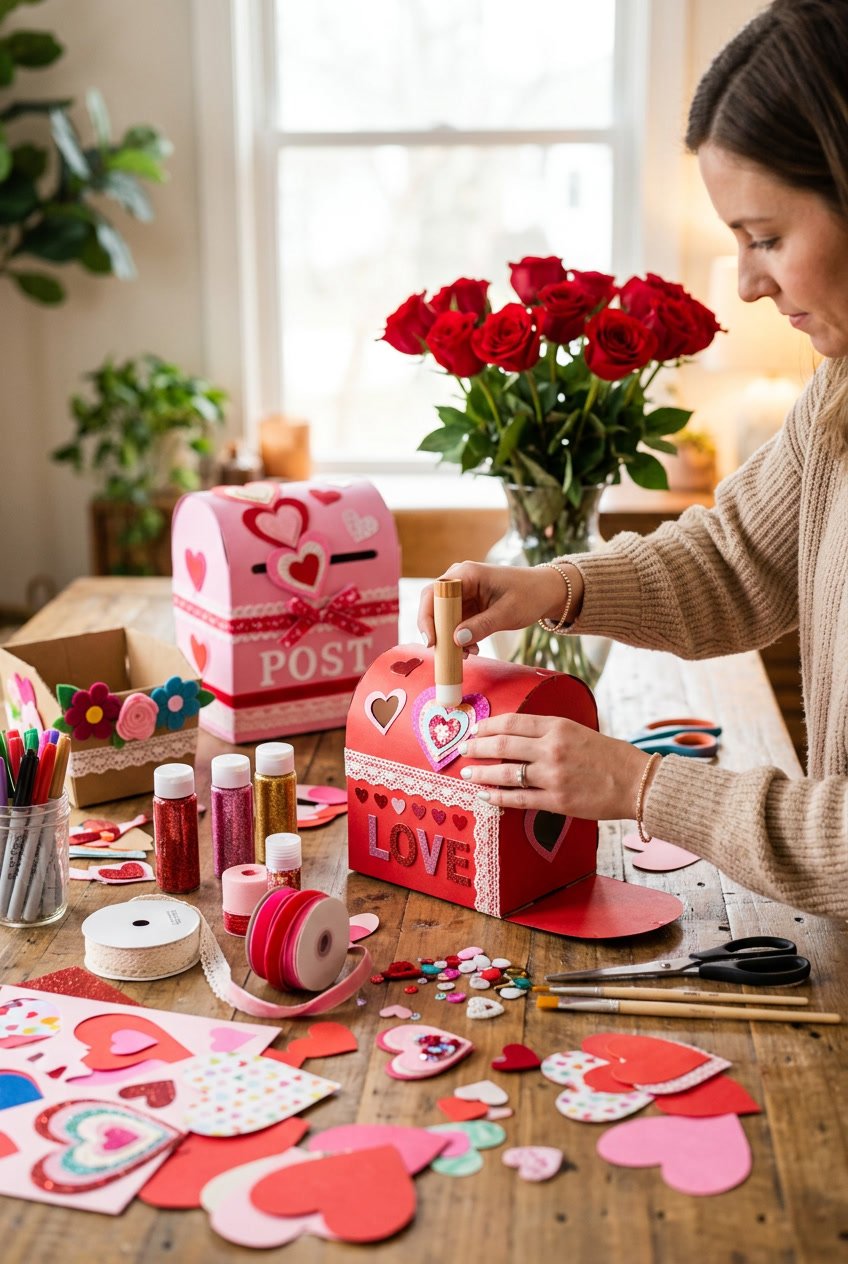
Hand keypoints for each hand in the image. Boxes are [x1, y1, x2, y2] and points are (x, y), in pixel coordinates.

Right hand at [417, 561, 581, 649]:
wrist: (547, 592)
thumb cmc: (530, 595)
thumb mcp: (507, 613)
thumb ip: (482, 626)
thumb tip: (456, 640)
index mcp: (467, 573)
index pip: (434, 593)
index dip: (427, 617)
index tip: (433, 641)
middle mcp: (460, 581)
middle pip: (434, 606)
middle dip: (439, 632)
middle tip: (446, 654)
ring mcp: (464, 594)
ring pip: (444, 618)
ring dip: (451, 638)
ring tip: (467, 654)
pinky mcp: (469, 605)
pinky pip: (456, 623)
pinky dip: (460, 638)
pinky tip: (473, 650)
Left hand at [457, 712, 652, 820]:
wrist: (638, 783)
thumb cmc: (610, 756)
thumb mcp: (579, 731)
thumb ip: (549, 732)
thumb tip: (516, 736)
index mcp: (558, 726)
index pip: (513, 722)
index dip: (488, 725)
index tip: (474, 729)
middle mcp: (552, 748)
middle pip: (502, 744)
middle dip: (477, 747)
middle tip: (463, 749)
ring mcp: (553, 776)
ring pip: (506, 772)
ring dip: (482, 773)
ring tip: (467, 774)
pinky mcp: (556, 801)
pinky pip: (518, 799)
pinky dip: (498, 797)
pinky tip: (485, 796)